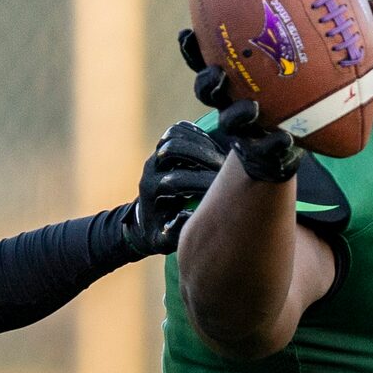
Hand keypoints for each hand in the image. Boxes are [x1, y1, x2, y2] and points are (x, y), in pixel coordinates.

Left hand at [123, 122, 225, 257]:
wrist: (145, 220)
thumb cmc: (160, 234)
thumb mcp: (164, 242)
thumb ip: (175, 232)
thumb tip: (189, 215)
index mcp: (151, 192)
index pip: (177, 181)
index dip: (203, 184)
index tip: (225, 192)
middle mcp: (151, 169)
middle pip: (175, 151)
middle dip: (204, 159)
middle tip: (227, 170)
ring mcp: (157, 156)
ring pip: (176, 136)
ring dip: (200, 143)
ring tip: (220, 157)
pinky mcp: (164, 147)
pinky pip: (180, 130)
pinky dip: (196, 133)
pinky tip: (213, 146)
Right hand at [176, 28, 301, 184]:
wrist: (287, 143)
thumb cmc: (286, 92)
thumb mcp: (285, 63)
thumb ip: (285, 36)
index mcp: (229, 81)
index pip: (203, 62)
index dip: (192, 51)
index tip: (187, 34)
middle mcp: (229, 103)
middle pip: (208, 92)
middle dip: (208, 82)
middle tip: (218, 73)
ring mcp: (243, 129)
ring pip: (230, 122)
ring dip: (238, 114)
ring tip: (252, 108)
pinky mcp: (262, 151)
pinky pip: (265, 149)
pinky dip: (273, 144)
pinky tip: (285, 138)